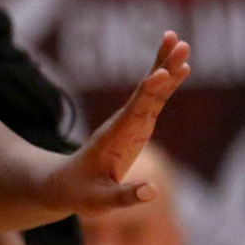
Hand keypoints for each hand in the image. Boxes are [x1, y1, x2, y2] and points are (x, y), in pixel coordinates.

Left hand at [50, 31, 190, 212]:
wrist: (61, 185)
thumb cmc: (78, 194)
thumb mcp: (98, 201)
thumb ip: (124, 197)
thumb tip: (151, 192)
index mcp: (113, 138)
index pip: (133, 112)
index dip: (147, 93)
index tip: (160, 73)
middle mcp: (122, 123)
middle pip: (145, 92)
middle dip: (161, 68)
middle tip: (178, 42)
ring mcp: (130, 122)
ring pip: (151, 90)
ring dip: (166, 66)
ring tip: (181, 42)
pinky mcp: (137, 125)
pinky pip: (155, 99)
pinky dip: (168, 83)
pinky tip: (182, 68)